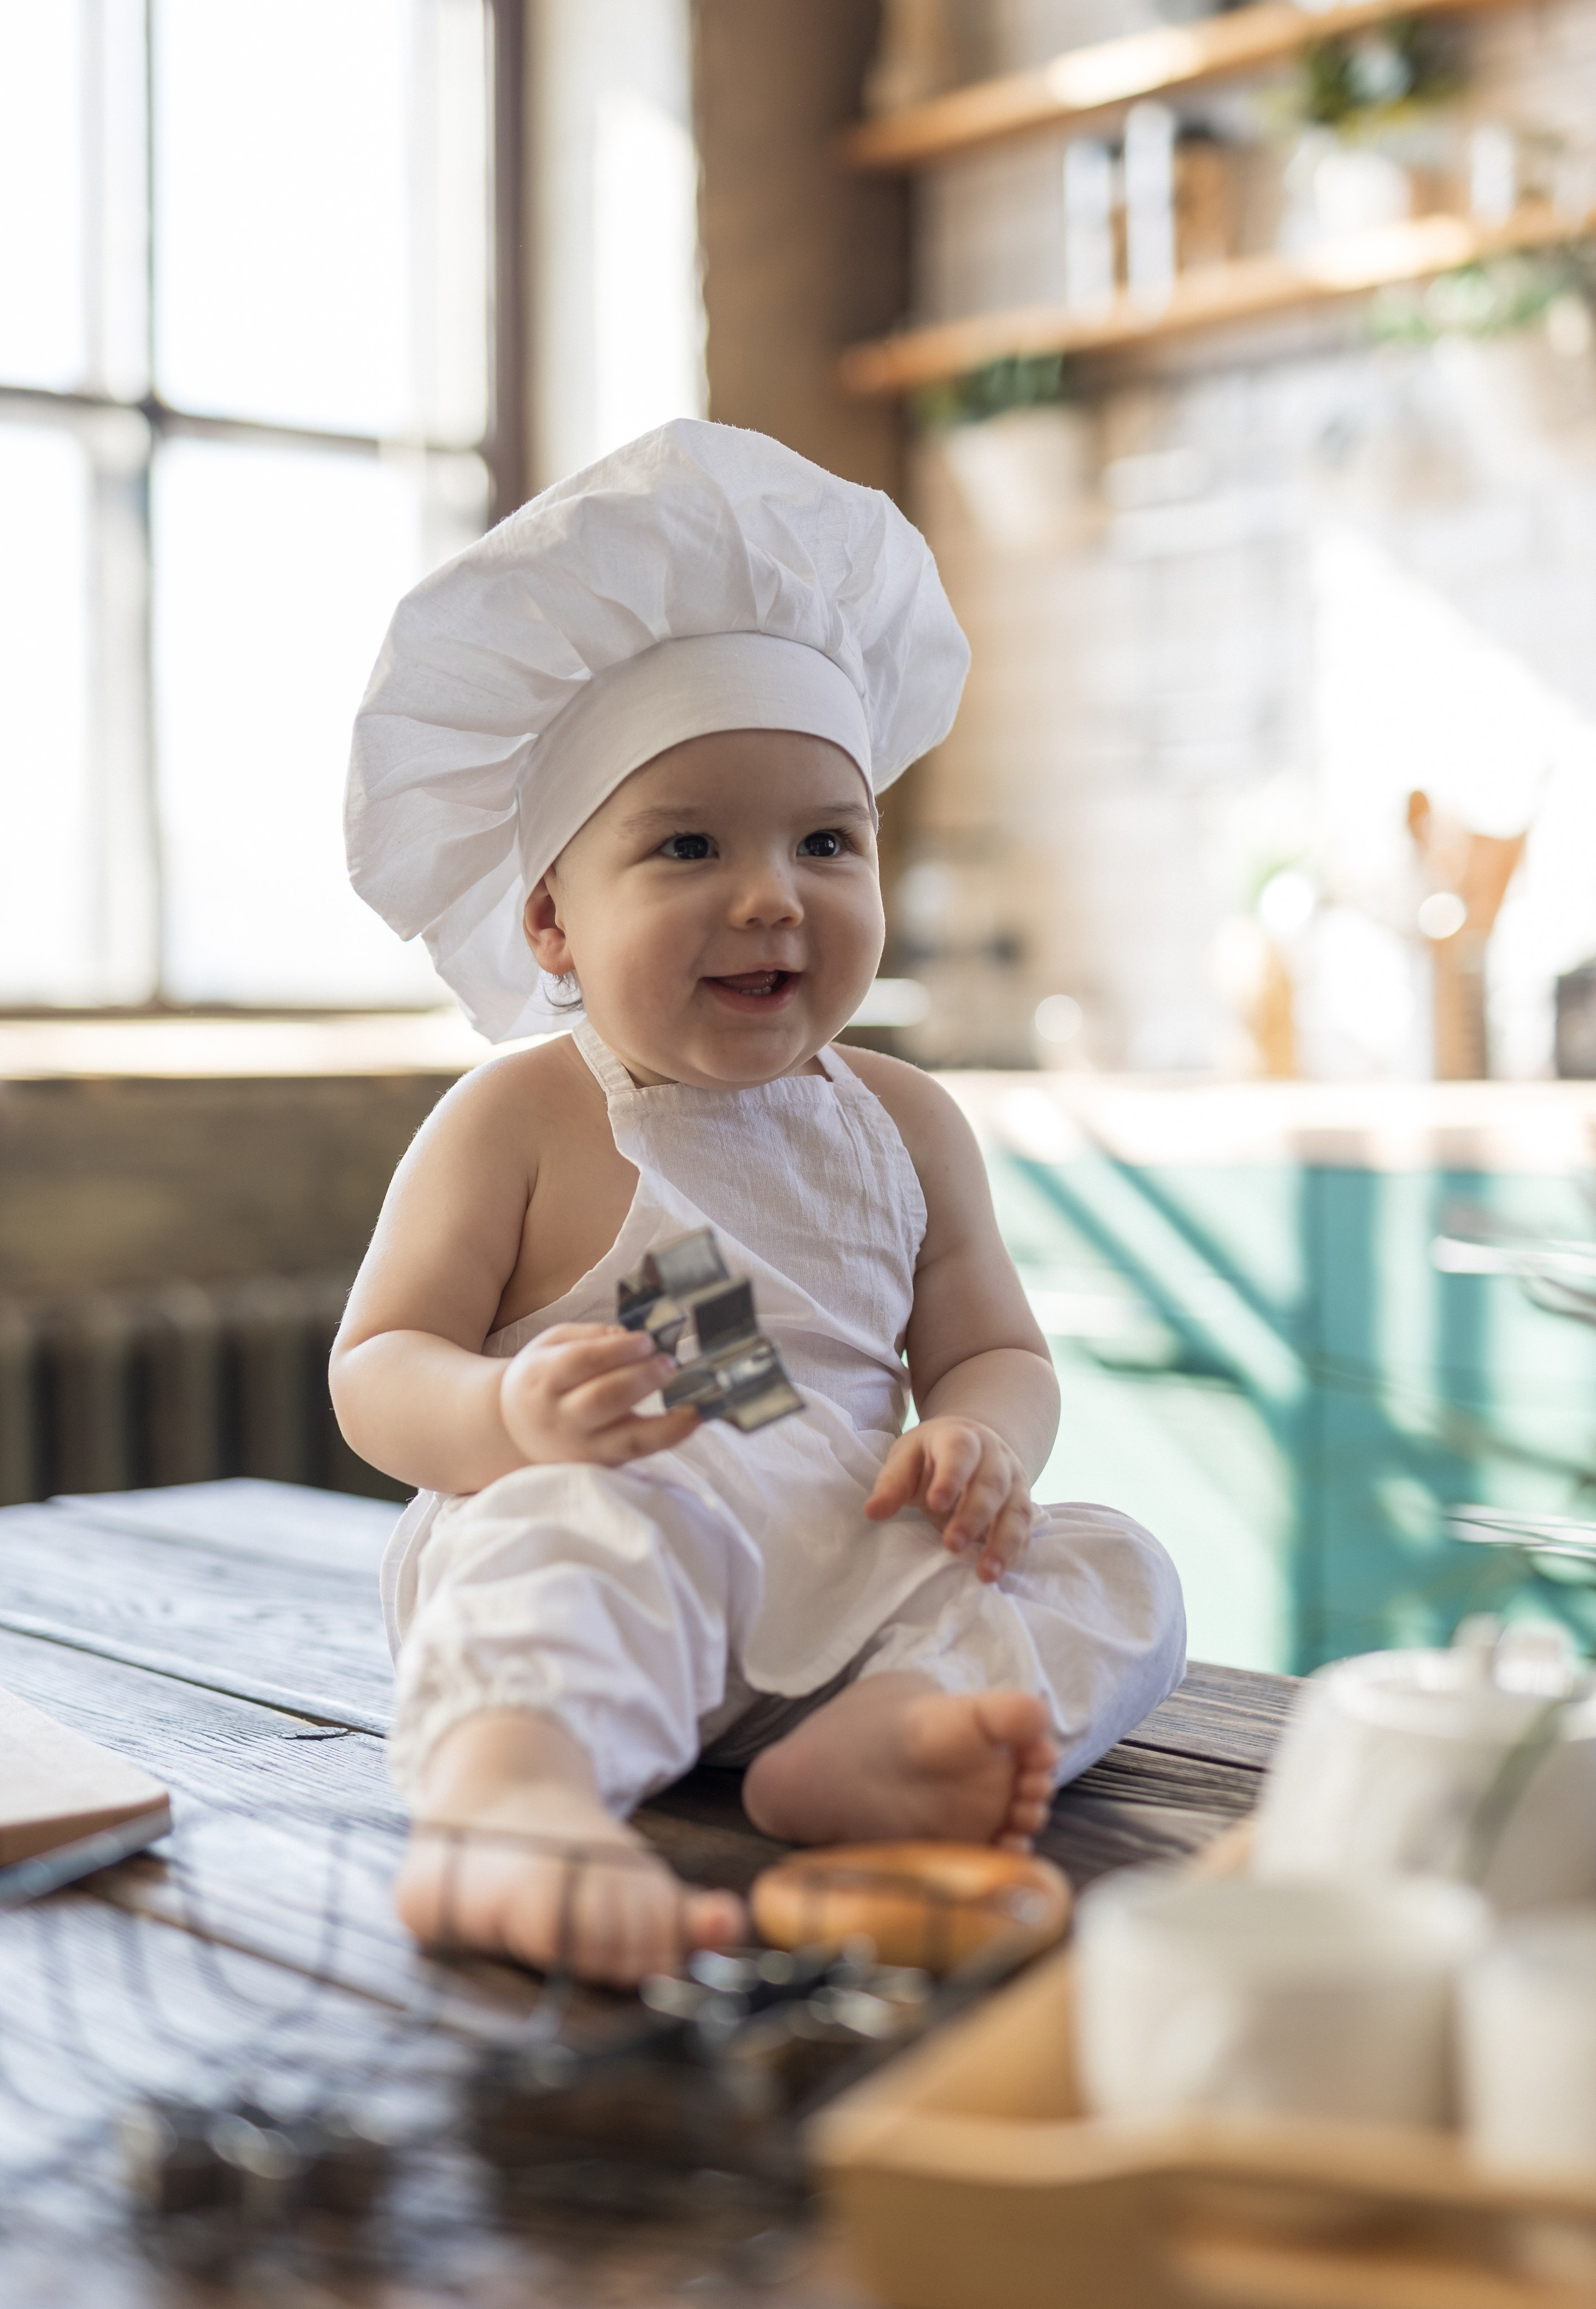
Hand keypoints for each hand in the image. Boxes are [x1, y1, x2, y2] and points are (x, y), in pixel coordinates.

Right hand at [499, 1323, 699, 1467]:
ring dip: (664, 1418)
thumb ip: (589, 1336)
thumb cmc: (543, 1377)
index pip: (581, 1362)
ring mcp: (581, 1447)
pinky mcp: (600, 1465)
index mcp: (541, 1379)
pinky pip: (638, 1453)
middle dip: (641, 1379)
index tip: (646, 1340)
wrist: (515, 1430)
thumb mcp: (552, 1345)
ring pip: (626, 1438)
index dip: (617, 1351)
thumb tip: (629, 1335)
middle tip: (669, 1362)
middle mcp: (559, 1417)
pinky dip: (668, 1437)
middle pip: (603, 1399)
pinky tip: (692, 1419)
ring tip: (691, 1396)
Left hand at [863, 1417, 1034, 1583]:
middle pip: (991, 1484)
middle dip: (973, 1516)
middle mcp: (995, 1457)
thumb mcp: (907, 1458)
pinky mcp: (1022, 1505)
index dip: (950, 1477)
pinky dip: (1014, 1550)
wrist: (974, 1443)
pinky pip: (1024, 1529)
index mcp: (961, 1438)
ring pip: (1016, 1509)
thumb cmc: (932, 1455)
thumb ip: (893, 1484)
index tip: (934, 1503)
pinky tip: (999, 1571)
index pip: (960, 1452)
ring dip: (1002, 1542)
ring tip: (986, 1573)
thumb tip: (872, 1512)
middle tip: (951, 1545)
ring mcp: (1014, 1481)